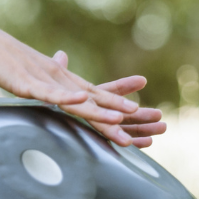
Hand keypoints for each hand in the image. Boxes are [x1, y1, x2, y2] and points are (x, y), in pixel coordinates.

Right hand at [0, 19, 158, 146]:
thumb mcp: (31, 73)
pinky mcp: (25, 83)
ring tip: (123, 117)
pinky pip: (48, 92)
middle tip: (143, 123)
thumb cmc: (2, 59)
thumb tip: (60, 73)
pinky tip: (80, 100)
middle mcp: (58, 79)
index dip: (116, 103)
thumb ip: (47, 80)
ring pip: (76, 99)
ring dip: (99, 110)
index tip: (137, 114)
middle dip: (116, 114)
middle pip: (92, 100)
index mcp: (60, 80)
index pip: (94, 94)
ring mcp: (44, 80)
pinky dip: (64, 97)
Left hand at [51, 51, 167, 147]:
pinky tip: (146, 142)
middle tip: (160, 115)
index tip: (142, 81)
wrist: (36, 124)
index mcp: (86, 99)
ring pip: (122, 129)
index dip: (125, 87)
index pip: (108, 92)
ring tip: (162, 127)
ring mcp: (93, 129)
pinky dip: (131, 142)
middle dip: (141, 115)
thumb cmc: (41, 100)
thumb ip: (59, 72)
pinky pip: (114, 143)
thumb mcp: (50, 86)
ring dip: (143, 129)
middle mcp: (92, 115)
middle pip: (121, 114)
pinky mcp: (90, 143)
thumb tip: (60, 54)